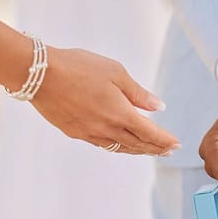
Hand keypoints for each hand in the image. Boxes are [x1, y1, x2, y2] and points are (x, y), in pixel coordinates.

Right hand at [33, 47, 180, 154]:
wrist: (40, 75)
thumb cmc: (79, 67)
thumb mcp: (115, 73)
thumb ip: (138, 93)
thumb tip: (159, 107)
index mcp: (120, 114)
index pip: (150, 133)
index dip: (165, 140)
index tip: (177, 145)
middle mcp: (107, 129)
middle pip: (137, 144)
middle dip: (155, 148)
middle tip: (168, 151)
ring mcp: (89, 133)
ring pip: (119, 147)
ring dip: (137, 150)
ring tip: (148, 150)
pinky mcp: (75, 132)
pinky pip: (102, 144)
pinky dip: (117, 146)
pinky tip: (120, 143)